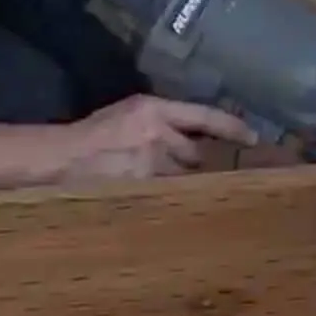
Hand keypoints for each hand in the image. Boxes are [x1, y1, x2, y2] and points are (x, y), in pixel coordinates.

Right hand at [56, 94, 258, 183]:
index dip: (231, 127)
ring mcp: (152, 163)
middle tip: (195, 172)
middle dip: (194, 164)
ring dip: (181, 183)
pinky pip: (169, 195)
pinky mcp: (144, 187)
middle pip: (196, 153)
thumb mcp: (126, 115)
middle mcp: (159, 134)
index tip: (253, 137)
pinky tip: (165, 206)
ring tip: (169, 189)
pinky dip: (169, 199)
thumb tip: (185, 136)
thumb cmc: (90, 136)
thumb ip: (156, 122)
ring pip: (184, 177)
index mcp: (152, 109)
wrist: (62, 158)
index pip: (204, 116)